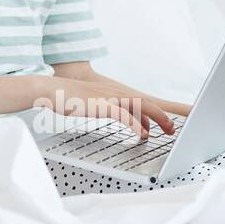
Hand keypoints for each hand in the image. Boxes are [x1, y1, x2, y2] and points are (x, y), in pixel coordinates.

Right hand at [38, 77, 175, 140]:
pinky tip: (142, 134)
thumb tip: (116, 119)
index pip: (140, 102)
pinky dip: (136, 124)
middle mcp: (115, 93)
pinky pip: (124, 115)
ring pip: (141, 106)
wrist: (52, 90)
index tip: (163, 125)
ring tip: (167, 130)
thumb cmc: (69, 98)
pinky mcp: (102, 105)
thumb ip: (107, 110)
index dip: (154, 114)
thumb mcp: (92, 103)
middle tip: (172, 129)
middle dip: (163, 116)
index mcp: (113, 93)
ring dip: (157, 118)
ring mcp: (109, 97)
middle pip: (146, 102)